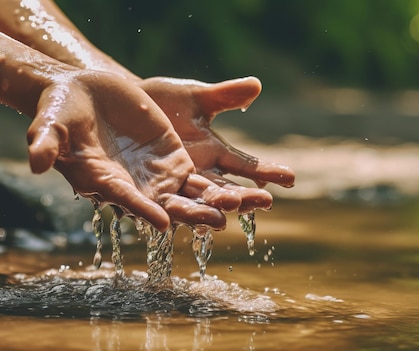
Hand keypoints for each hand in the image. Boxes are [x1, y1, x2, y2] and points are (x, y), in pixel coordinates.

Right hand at [26, 70, 241, 230]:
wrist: (81, 93)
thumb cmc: (60, 111)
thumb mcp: (50, 124)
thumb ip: (45, 143)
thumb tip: (33, 163)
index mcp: (104, 182)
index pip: (123, 200)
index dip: (141, 209)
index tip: (160, 220)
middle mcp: (133, 186)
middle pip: (166, 206)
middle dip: (191, 214)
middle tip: (216, 222)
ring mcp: (155, 173)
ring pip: (190, 195)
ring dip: (216, 202)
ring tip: (246, 205)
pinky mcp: (172, 156)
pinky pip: (200, 176)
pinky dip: (221, 184)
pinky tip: (248, 190)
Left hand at [139, 76, 294, 212]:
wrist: (126, 105)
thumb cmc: (164, 100)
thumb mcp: (196, 97)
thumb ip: (224, 96)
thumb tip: (256, 85)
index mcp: (214, 152)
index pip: (245, 165)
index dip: (267, 171)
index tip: (291, 177)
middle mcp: (199, 172)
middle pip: (226, 189)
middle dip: (244, 196)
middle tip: (265, 202)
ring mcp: (175, 181)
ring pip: (197, 201)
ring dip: (211, 209)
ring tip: (226, 217)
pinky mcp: (149, 187)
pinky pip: (162, 203)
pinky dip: (172, 213)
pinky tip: (182, 222)